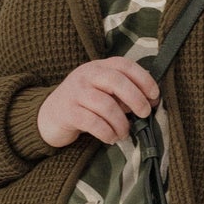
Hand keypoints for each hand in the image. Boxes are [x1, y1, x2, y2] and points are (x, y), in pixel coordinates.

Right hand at [37, 56, 159, 147]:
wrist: (48, 116)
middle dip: (136, 99)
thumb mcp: (103, 92)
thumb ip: (123, 94)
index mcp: (99, 67)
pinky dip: (107, 132)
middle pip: (116, 81)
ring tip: (124, 133)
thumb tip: (150, 102)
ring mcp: (75, 92)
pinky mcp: (68, 112)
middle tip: (144, 114)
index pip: (124, 65)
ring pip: (106, 105)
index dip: (143, 79)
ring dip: (121, 123)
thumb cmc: (83, 105)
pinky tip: (111, 138)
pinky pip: (93, 122)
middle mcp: (86, 75)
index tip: (155, 95)